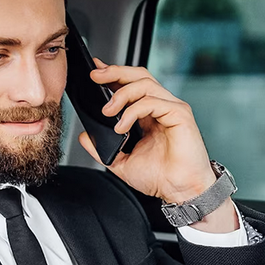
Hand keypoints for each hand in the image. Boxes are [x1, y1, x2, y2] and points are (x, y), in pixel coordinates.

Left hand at [78, 59, 217, 204]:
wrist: (179, 192)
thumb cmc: (160, 178)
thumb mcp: (121, 162)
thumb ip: (102, 149)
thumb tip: (84, 137)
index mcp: (149, 114)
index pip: (131, 85)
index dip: (113, 75)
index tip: (94, 72)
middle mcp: (162, 107)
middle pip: (139, 76)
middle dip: (115, 72)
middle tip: (95, 77)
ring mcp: (172, 108)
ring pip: (145, 84)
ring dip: (121, 94)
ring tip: (107, 112)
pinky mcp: (180, 114)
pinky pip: (153, 102)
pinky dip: (133, 111)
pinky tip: (121, 126)